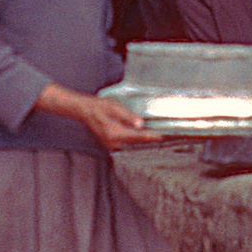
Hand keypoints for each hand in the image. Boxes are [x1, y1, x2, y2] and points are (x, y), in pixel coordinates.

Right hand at [35, 83, 167, 151]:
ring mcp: (112, 145)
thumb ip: (128, 116)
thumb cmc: (100, 107)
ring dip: (143, 141)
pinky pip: (127, 143)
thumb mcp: (115, 107)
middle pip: (136, 143)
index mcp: (115, 134)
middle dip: (149, 140)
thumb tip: (140, 124)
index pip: (137, 137)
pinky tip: (145, 136)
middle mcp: (113, 143)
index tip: (162, 137)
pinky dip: (136, 140)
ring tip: (158, 137)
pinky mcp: (112, 143)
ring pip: (132, 145)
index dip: (151, 137)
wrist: (86, 111)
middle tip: (165, 137)